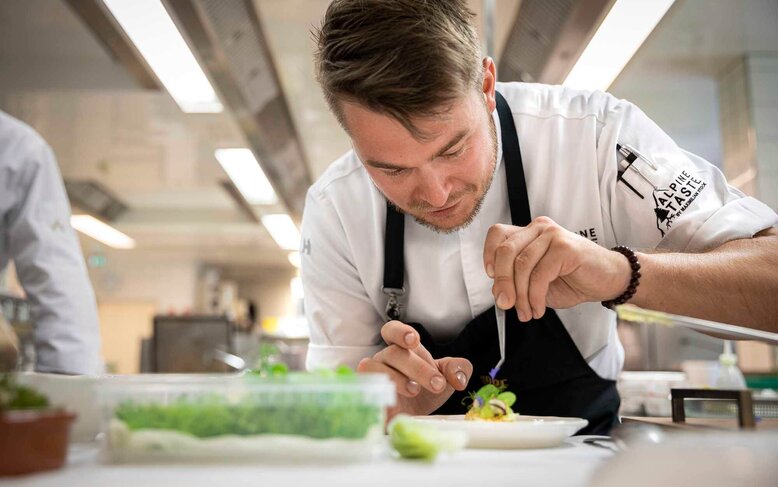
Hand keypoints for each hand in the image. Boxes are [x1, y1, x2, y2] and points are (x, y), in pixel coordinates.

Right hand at [357, 320, 471, 419]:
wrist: (414, 419)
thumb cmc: (426, 391)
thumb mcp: (447, 378)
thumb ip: (458, 370)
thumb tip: (459, 377)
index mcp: (402, 350)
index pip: (392, 331)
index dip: (400, 332)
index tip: (414, 340)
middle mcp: (384, 360)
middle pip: (392, 353)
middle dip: (417, 368)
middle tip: (438, 384)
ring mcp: (372, 378)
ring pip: (372, 368)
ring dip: (396, 378)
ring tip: (415, 391)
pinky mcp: (367, 398)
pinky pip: (363, 391)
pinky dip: (378, 395)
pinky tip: (394, 404)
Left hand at [483, 216, 631, 320]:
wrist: (608, 280)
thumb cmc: (572, 279)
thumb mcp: (536, 282)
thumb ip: (515, 282)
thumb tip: (498, 291)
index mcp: (529, 233)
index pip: (497, 234)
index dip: (488, 255)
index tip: (490, 277)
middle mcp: (539, 229)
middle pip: (506, 251)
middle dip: (502, 282)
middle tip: (505, 305)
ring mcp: (553, 235)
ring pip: (522, 265)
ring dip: (521, 295)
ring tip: (527, 312)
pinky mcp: (565, 247)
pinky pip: (540, 275)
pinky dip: (536, 296)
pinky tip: (539, 308)